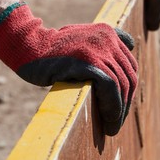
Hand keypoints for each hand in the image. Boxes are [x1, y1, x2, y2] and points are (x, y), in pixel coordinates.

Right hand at [0, 2, 137, 135]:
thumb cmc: (53, 49)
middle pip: (128, 77)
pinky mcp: (87, 61)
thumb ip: (104, 43)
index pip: (130, 66)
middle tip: (116, 123)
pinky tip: (107, 119)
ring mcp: (98, 49)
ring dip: (119, 111)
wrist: (29, 46)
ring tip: (112, 128)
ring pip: (121, 84)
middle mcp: (107, 38)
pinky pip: (110, 87)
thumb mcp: (82, 38)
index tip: (120, 107)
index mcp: (108, 32)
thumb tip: (130, 47)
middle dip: (126, 103)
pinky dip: (112, 107)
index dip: (128, 90)